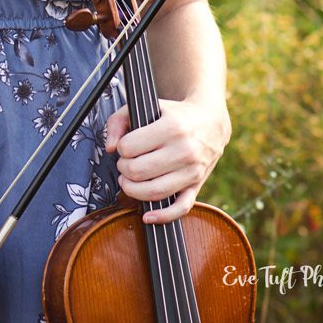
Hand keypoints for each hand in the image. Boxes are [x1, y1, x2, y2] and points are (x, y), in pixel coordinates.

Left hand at [104, 97, 230, 223]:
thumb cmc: (175, 115)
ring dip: (132, 189)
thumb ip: (119, 120)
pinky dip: (162, 216)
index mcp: (172, 127)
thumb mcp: (146, 106)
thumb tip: (110, 148)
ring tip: (129, 180)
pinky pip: (180, 208)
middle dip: (123, 168)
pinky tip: (147, 216)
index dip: (121, 148)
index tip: (126, 145)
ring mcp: (192, 171)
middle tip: (126, 162)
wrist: (212, 122)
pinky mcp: (197, 186)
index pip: (129, 147)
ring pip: (153, 191)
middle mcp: (184, 150)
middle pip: (137, 170)